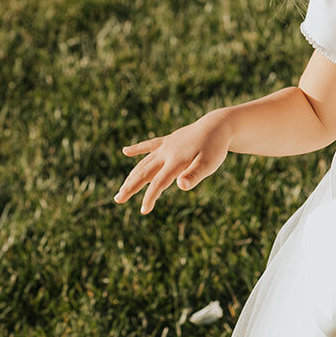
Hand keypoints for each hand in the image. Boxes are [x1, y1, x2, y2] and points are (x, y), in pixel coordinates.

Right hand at [115, 111, 231, 214]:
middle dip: (130, 187)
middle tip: (117, 199)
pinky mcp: (168, 140)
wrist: (217, 125)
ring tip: (122, 187)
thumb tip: (181, 185)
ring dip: (132, 175)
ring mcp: (166, 146)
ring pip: (144, 162)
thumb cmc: (215, 148)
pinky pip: (149, 145)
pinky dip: (137, 149)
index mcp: (175, 162)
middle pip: (144, 173)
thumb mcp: (209, 164)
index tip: (143, 211)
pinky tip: (125, 151)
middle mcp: (166, 154)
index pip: (158, 183)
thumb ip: (194, 175)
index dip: (150, 197)